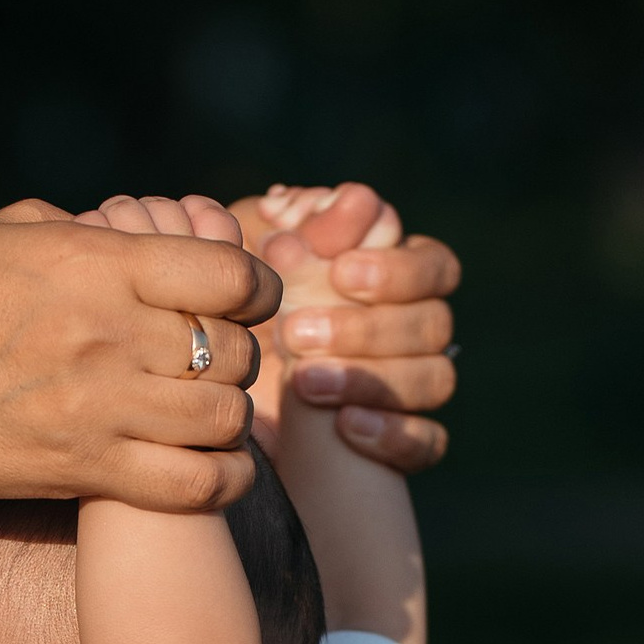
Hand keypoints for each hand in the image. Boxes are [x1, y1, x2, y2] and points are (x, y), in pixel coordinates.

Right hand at [0, 195, 279, 512]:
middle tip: (217, 362)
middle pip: (234, 350)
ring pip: (224, 419)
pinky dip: (223, 479)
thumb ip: (95, 233)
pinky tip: (213, 467)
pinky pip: (193, 486)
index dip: (254, 288)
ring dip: (230, 417)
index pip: (230, 273)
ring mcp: (96, 407)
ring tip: (209, 412)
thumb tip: (156, 234)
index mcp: (95, 262)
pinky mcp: (81, 470)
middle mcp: (106, 333)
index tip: (242, 300)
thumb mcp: (13, 234)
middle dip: (240, 355)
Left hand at [233, 182, 458, 473]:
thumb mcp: (249, 253)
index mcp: (397, 277)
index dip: (399, 270)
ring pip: (434, 379)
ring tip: (304, 382)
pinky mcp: (401, 442)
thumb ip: (298, 219)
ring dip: (371, 378)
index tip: (341, 272)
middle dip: (367, 328)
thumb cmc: (236, 300)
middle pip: (434, 325)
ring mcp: (413, 388)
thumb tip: (355, 201)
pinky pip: (427, 442)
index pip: (435, 267)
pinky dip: (393, 433)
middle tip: (297, 332)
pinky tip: (344, 426)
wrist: (208, 380)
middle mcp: (417, 330)